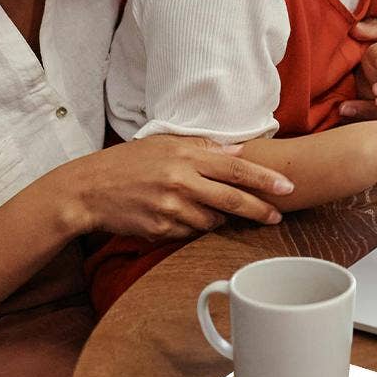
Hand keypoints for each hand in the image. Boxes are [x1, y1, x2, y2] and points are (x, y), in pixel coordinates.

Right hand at [61, 135, 294, 240]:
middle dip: (260, 209)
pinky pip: (189, 233)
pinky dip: (193, 226)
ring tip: (204, 206)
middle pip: (232, 200)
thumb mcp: (165, 143)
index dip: (264, 180)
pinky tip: (179, 215)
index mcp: (186, 157)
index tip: (287, 188)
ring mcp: (171, 208)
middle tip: (278, 215)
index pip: (236, 169)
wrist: (88, 190)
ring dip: (219, 218)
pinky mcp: (161, 230)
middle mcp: (181, 182)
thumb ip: (203, 148)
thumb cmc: (128, 163)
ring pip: (212, 221)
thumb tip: (237, 150)